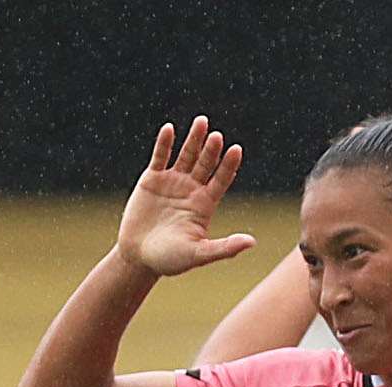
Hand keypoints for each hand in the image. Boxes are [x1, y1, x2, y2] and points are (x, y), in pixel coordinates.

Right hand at [117, 118, 254, 277]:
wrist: (139, 257)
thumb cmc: (171, 260)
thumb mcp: (200, 254)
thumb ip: (225, 247)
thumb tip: (252, 242)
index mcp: (205, 205)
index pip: (221, 180)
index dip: (228, 165)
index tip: (236, 150)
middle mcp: (192, 190)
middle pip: (205, 164)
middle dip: (211, 149)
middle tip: (217, 134)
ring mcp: (172, 183)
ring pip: (186, 156)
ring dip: (193, 140)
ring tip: (202, 122)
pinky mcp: (151, 181)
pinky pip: (159, 158)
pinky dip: (164, 144)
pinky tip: (170, 129)